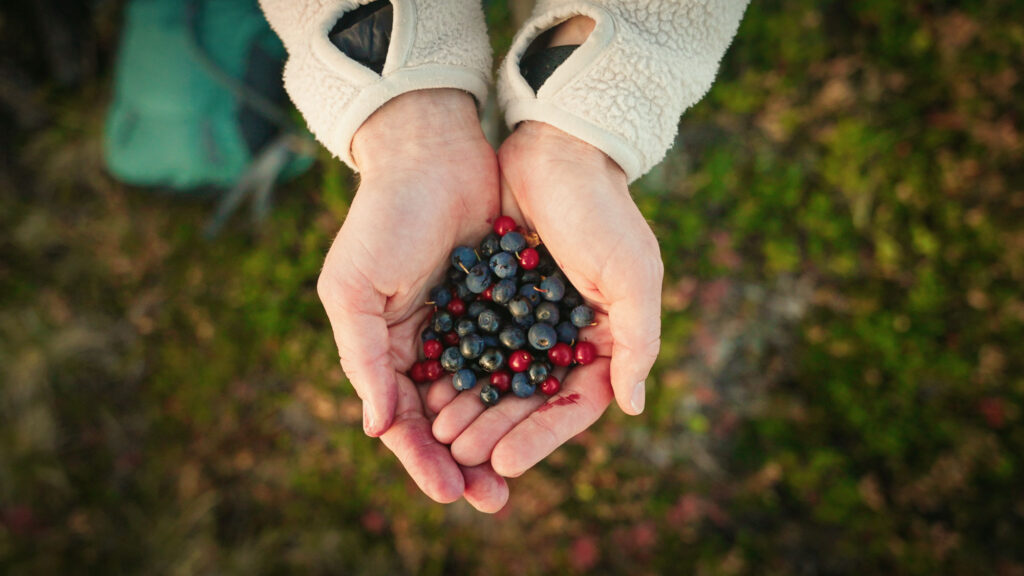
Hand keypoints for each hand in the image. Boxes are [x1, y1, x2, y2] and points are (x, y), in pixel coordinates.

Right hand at [317, 89, 506, 511]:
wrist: (434, 154)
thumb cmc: (385, 220)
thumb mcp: (356, 290)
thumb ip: (365, 358)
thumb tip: (376, 429)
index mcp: (384, 346)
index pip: (402, 419)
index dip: (422, 460)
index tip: (449, 494)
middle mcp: (426, 344)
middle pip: (445, 419)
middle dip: (463, 462)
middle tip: (490, 500)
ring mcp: (466, 326)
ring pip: (483, 396)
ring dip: (496, 435)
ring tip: (513, 476)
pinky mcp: (504, 303)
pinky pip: (514, 356)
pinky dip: (522, 390)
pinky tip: (541, 416)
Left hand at [430, 121, 662, 477]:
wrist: (558, 148)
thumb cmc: (603, 210)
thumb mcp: (633, 273)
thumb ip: (638, 340)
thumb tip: (632, 406)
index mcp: (604, 338)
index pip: (573, 406)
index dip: (540, 438)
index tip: (505, 462)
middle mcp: (565, 336)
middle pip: (529, 400)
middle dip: (496, 429)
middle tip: (463, 455)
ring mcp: (526, 318)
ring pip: (496, 377)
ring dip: (471, 407)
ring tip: (440, 433)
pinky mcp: (493, 296)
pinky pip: (471, 342)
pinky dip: (453, 367)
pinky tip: (428, 390)